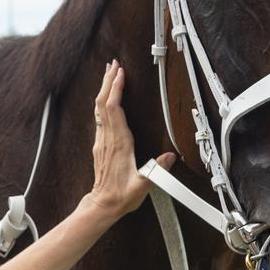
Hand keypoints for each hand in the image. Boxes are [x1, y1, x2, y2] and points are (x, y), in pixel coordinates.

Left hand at [84, 60, 175, 219]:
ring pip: (99, 108)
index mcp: (119, 143)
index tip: (120, 73)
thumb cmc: (121, 195)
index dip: (115, 89)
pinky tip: (106, 99)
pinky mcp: (100, 145)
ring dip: (104, 89)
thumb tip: (169, 157)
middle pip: (103, 103)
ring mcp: (102, 141)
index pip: (114, 109)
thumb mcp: (143, 184)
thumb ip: (156, 170)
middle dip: (108, 81)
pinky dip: (104, 102)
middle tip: (113, 64)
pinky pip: (100, 117)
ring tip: (109, 74)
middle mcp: (107, 138)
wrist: (103, 204)